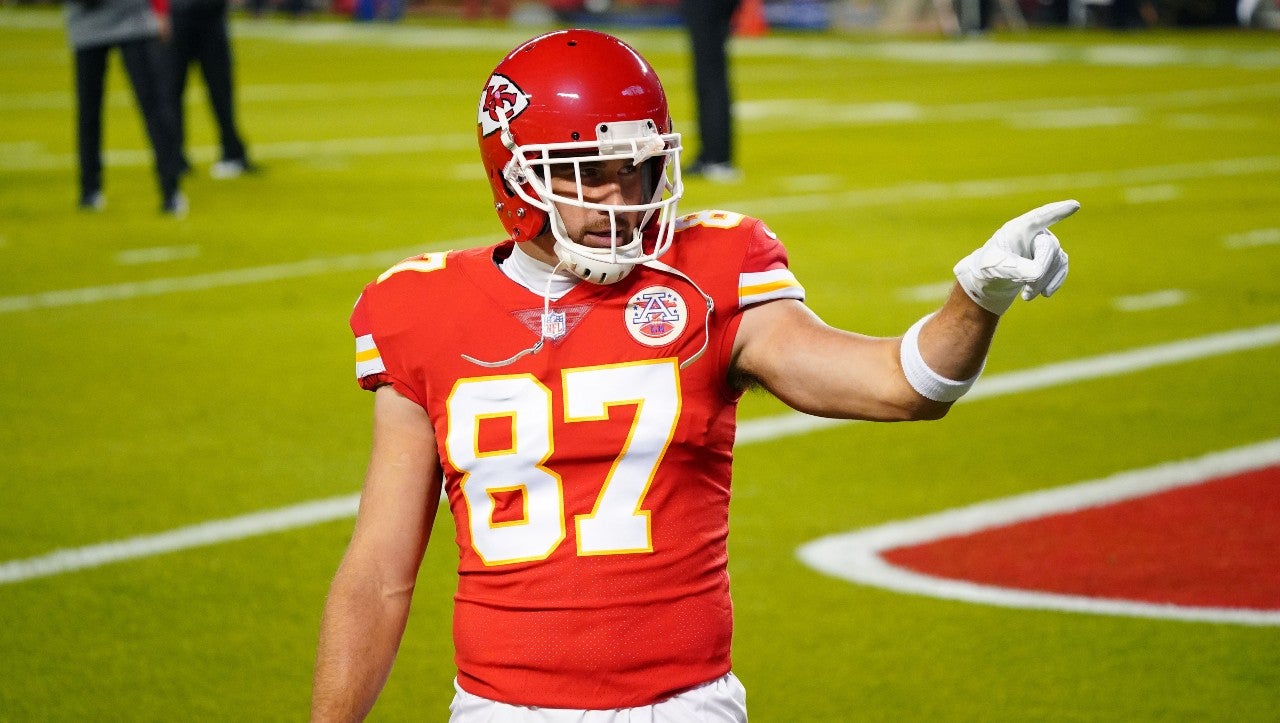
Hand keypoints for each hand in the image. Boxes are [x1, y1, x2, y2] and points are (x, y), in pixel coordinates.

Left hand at [953, 200, 1078, 314]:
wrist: (991, 279)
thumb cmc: (988, 267)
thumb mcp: (995, 268)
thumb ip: (1015, 268)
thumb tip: (1038, 273)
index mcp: (1018, 228)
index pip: (1040, 217)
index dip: (1057, 211)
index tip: (1075, 205)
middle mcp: (1035, 232)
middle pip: (1048, 247)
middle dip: (1040, 271)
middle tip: (1027, 293)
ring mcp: (1045, 244)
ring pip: (1056, 260)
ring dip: (1043, 281)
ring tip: (1026, 296)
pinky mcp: (1052, 258)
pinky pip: (1062, 267)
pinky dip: (1055, 282)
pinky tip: (1045, 293)